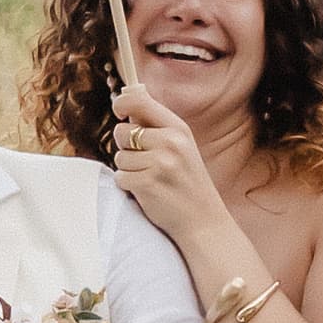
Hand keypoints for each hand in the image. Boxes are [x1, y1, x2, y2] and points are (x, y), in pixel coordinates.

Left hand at [106, 94, 229, 255]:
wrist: (203, 220)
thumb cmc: (187, 182)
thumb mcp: (182, 147)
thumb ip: (157, 127)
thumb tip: (127, 107)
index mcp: (178, 128)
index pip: (140, 101)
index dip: (122, 102)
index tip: (118, 111)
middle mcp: (170, 142)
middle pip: (122, 132)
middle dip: (126, 147)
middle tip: (146, 161)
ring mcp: (159, 164)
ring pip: (119, 157)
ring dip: (128, 169)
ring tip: (151, 178)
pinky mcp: (147, 184)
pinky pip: (120, 178)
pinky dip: (128, 185)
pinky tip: (148, 191)